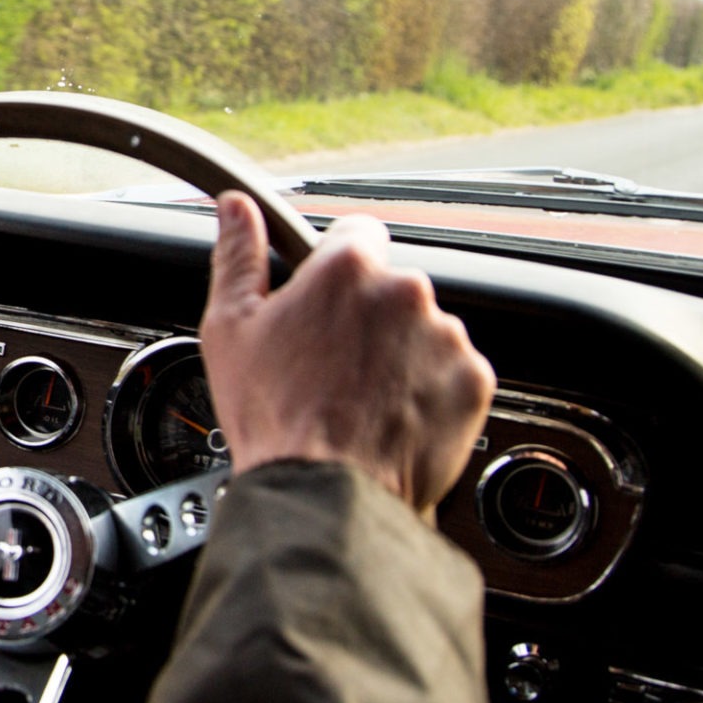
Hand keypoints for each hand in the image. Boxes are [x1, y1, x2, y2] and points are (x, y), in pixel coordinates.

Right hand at [199, 191, 494, 519]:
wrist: (325, 494)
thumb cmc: (273, 416)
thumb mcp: (230, 328)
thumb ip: (239, 256)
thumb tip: (236, 209)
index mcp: (347, 269)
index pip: (356, 234)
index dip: (336, 269)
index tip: (324, 300)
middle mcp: (405, 292)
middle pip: (390, 287)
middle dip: (367, 317)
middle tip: (331, 363)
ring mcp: (445, 337)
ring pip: (423, 330)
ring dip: (400, 353)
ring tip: (360, 398)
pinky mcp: (473, 382)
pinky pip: (451, 372)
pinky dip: (428, 390)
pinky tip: (390, 416)